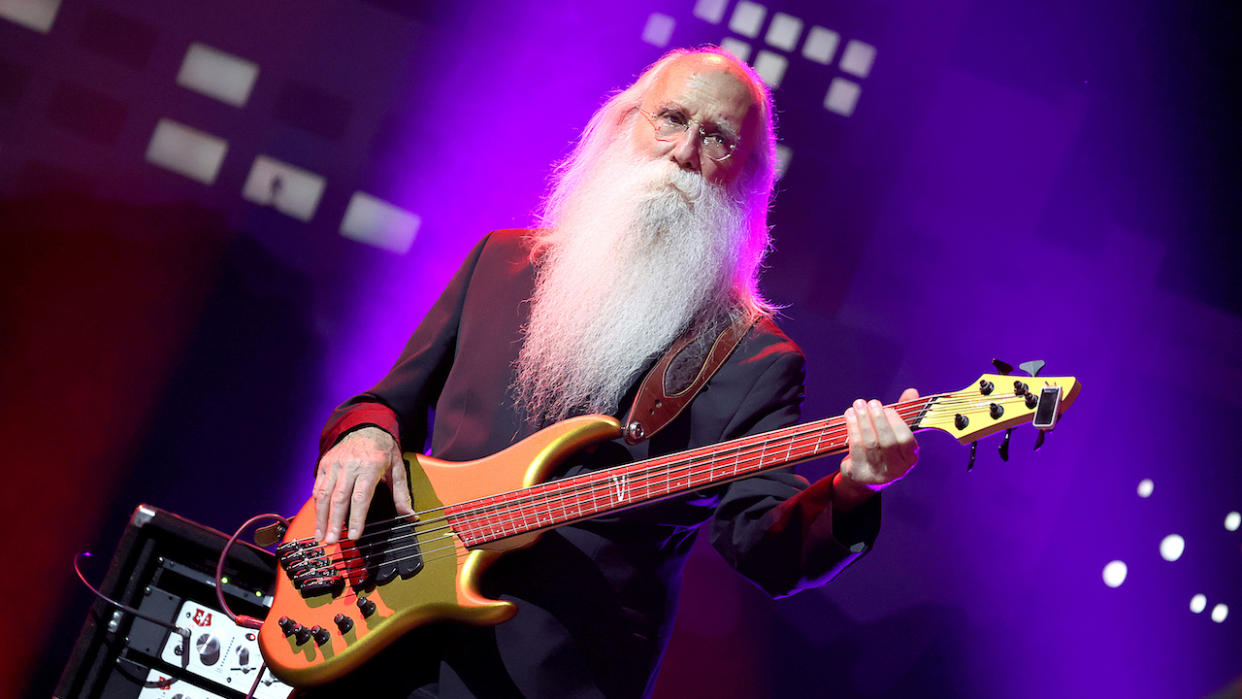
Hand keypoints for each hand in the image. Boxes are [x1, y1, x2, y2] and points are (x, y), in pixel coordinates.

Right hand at [313, 426, 413, 543]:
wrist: (366, 426)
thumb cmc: (383, 449)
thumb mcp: (397, 468)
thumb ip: (401, 494)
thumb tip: (410, 516)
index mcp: (370, 466)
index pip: (361, 497)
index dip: (356, 518)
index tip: (354, 535)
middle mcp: (350, 465)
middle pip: (339, 498)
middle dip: (334, 523)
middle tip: (331, 541)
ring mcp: (335, 464)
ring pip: (325, 494)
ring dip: (321, 518)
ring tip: (321, 536)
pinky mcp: (325, 464)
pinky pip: (318, 487)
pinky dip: (316, 505)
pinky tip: (318, 520)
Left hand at [839, 388, 919, 493]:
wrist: (864, 476)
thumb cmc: (882, 449)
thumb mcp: (894, 433)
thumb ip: (903, 413)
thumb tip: (911, 391)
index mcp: (909, 458)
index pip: (906, 440)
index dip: (896, 423)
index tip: (888, 409)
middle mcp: (897, 469)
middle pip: (887, 442)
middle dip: (878, 419)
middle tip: (870, 403)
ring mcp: (878, 474)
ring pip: (870, 444)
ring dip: (862, 422)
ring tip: (857, 406)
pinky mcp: (860, 474)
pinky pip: (856, 449)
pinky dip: (852, 430)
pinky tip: (849, 417)